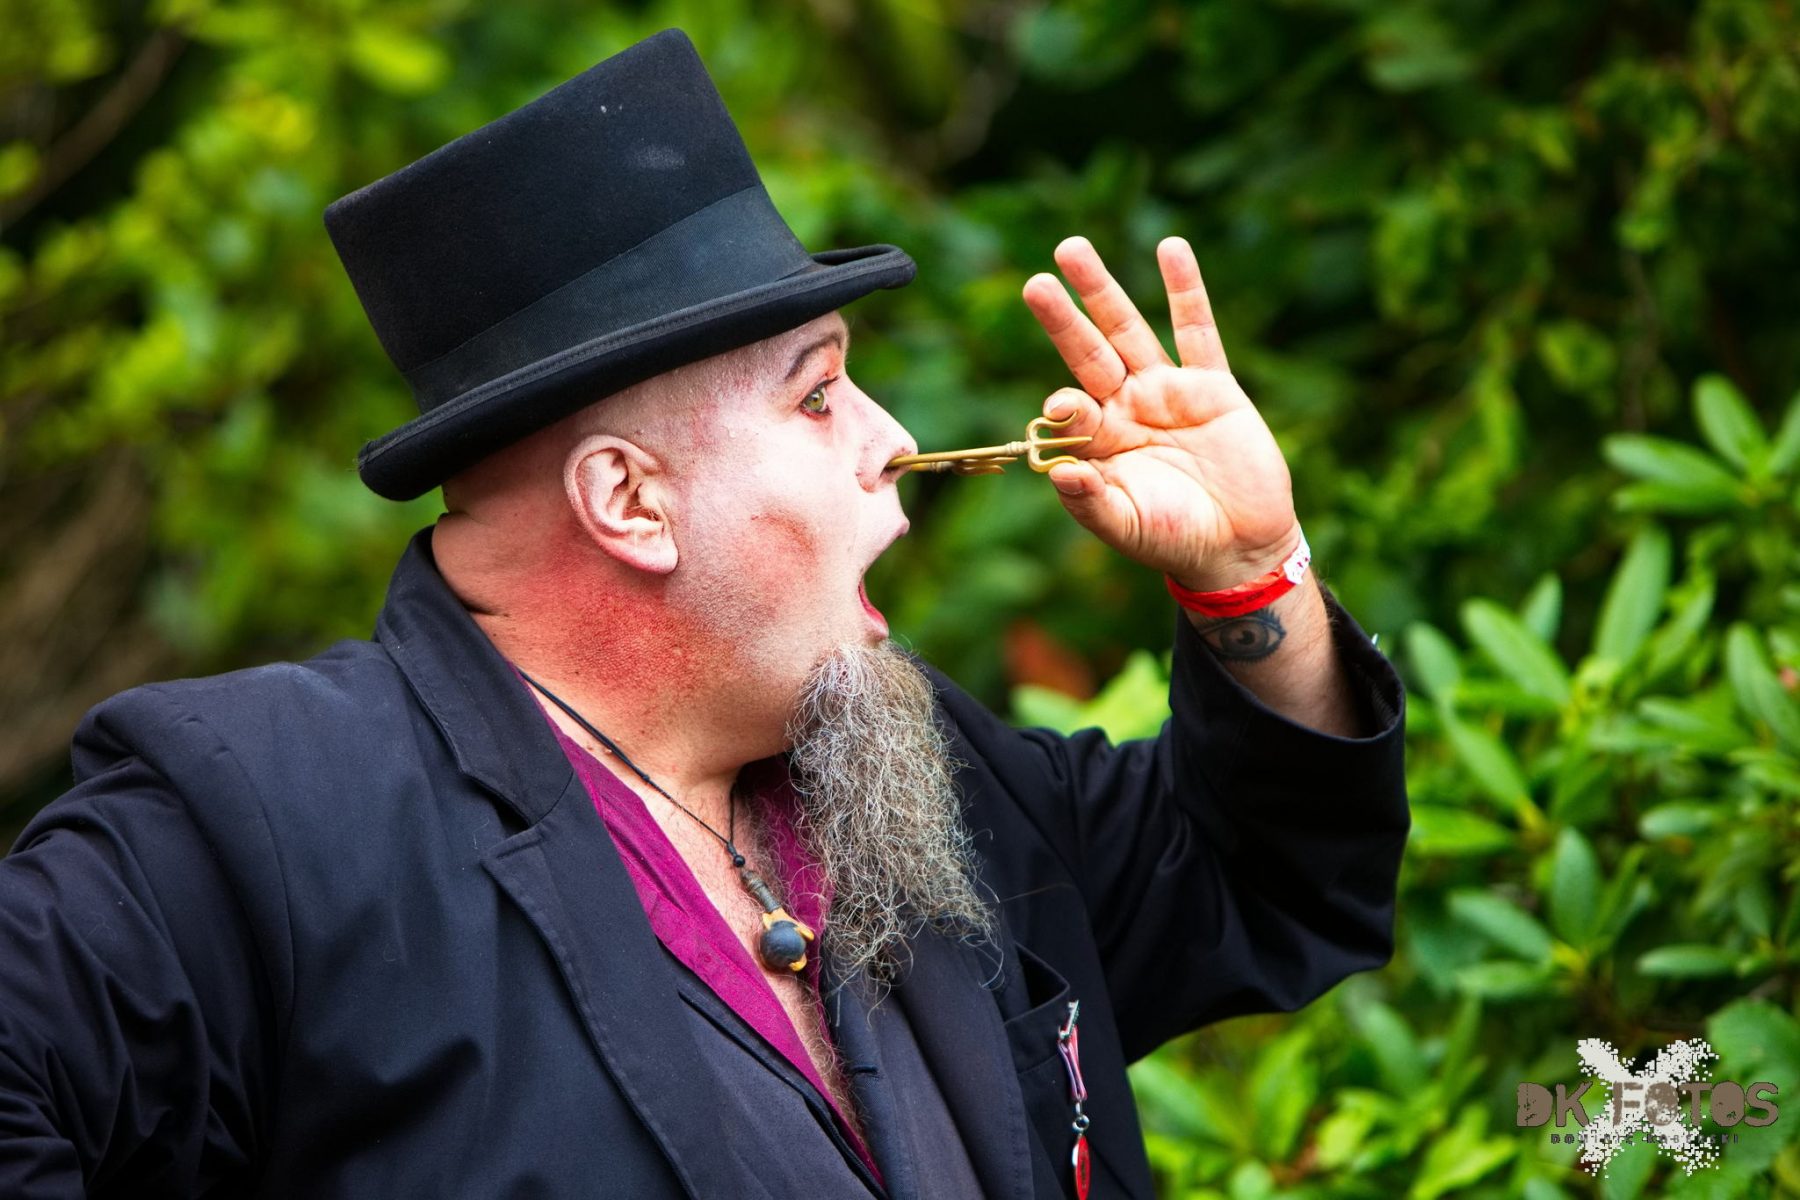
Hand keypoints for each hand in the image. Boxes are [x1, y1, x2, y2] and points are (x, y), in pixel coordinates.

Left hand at [1022, 236, 1299, 591]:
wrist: (1239, 546)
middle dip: (1063, 318)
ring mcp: (1167, 392)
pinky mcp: (1212, 386)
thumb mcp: (1127, 527)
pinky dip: (1186, 290)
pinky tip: (1171, 248)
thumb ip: (1090, 503)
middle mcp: (1125, 408)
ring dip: (1102, 291)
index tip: (1066, 404)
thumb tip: (1058, 473)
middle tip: (1037, 282)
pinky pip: (1197, 330)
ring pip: (1129, 330)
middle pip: (1088, 352)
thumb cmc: (1175, 540)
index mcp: (1098, 442)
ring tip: (1072, 250)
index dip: (1068, 404)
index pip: (1074, 409)